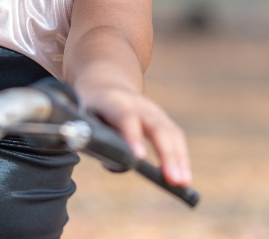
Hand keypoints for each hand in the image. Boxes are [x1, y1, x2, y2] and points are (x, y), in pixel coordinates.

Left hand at [77, 85, 191, 186]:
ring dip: (179, 158)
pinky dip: (181, 158)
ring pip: (170, 132)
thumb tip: (119, 164)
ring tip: (182, 182)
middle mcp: (138, 104)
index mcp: (113, 101)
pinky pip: (176, 137)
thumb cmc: (92, 110)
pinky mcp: (163, 119)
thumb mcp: (85, 118)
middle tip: (172, 179)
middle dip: (165, 153)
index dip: (132, 136)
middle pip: (156, 126)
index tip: (139, 158)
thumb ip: (97, 138)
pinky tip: (183, 177)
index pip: (125, 117)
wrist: (106, 85)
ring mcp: (153, 110)